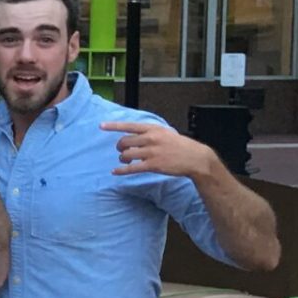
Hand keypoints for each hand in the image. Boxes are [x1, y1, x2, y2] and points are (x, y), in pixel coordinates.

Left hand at [102, 119, 220, 179]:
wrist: (195, 158)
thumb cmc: (181, 145)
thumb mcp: (166, 132)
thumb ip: (151, 132)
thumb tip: (136, 134)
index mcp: (154, 129)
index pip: (129, 126)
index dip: (114, 126)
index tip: (101, 126)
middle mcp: (151, 139)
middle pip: (124, 141)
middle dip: (120, 147)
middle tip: (122, 150)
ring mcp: (151, 153)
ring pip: (126, 155)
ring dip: (122, 158)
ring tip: (125, 160)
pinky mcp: (152, 165)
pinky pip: (131, 168)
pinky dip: (121, 170)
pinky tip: (115, 172)